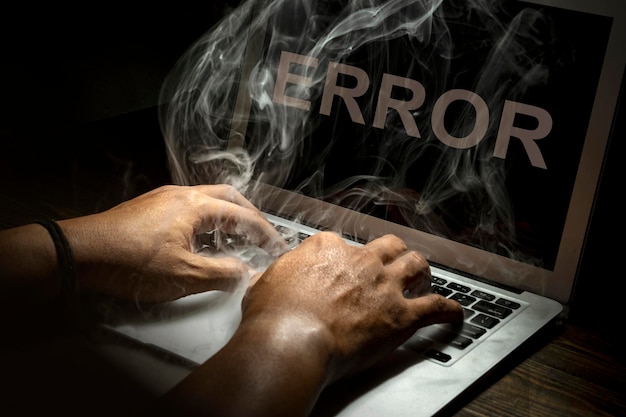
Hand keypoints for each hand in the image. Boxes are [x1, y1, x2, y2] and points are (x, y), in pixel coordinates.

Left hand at [60, 184, 288, 302]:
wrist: (80, 253)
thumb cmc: (128, 261)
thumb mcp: (184, 275)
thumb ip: (222, 273)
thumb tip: (246, 273)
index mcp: (195, 205)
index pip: (243, 215)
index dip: (265, 232)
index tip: (277, 246)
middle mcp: (181, 194)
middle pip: (229, 197)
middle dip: (249, 216)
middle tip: (261, 236)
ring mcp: (163, 199)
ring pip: (207, 201)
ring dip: (226, 219)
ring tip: (235, 243)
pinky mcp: (149, 208)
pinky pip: (189, 209)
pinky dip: (206, 222)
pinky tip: (202, 244)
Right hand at [150, 232, 462, 416]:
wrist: (291, 341)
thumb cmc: (274, 317)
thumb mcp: (263, 284)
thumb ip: (276, 274)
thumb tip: (270, 275)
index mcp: (327, 249)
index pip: (344, 242)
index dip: (346, 256)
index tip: (345, 266)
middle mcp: (360, 261)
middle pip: (388, 246)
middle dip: (392, 255)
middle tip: (392, 265)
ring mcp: (384, 286)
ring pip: (416, 264)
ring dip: (420, 272)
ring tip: (421, 279)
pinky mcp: (401, 315)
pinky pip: (437, 306)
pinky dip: (448, 309)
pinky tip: (453, 313)